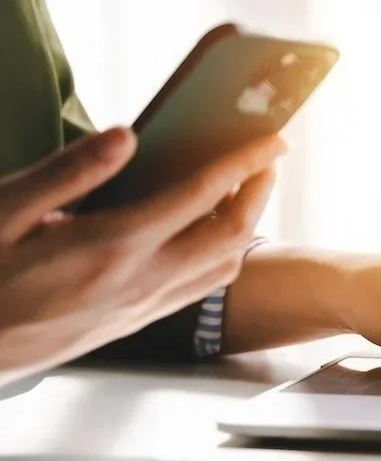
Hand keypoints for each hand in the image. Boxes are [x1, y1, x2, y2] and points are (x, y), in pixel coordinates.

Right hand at [0, 127, 281, 384]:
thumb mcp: (4, 211)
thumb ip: (69, 172)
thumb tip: (127, 136)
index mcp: (113, 246)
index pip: (202, 195)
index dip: (245, 162)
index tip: (273, 140)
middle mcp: (140, 281)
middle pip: (232, 236)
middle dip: (261, 193)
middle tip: (269, 160)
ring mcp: (141, 308)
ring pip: (223, 269)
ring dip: (246, 226)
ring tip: (245, 192)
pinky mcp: (133, 324)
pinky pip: (198, 289)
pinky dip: (220, 256)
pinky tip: (206, 235)